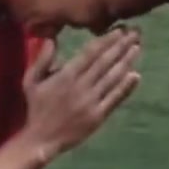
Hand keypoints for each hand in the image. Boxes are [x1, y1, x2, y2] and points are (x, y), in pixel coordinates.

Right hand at [19, 27, 141, 162]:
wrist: (41, 139)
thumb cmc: (36, 107)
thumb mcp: (31, 80)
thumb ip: (42, 59)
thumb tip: (51, 38)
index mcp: (65, 76)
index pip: (90, 53)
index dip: (107, 40)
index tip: (119, 29)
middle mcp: (81, 86)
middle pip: (105, 62)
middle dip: (122, 46)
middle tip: (136, 32)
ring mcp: (91, 102)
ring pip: (113, 78)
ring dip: (127, 62)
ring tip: (137, 48)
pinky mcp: (98, 117)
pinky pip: (114, 99)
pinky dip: (126, 87)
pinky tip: (136, 76)